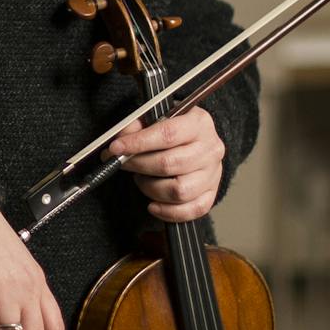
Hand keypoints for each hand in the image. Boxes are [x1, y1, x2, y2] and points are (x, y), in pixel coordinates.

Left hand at [108, 107, 224, 222]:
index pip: (168, 134)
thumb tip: (121, 138)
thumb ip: (138, 124)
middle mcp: (210, 148)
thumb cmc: (175, 130)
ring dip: (151, 188)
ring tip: (142, 179)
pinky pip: (191, 210)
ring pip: (179, 191)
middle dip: (139, 165)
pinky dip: (167, 212)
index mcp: (199, 123)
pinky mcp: (211, 193)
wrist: (198, 142)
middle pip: (170, 163)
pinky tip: (153, 204)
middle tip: (124, 163)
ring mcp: (213, 173)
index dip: (139, 142)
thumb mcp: (158, 117)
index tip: (117, 148)